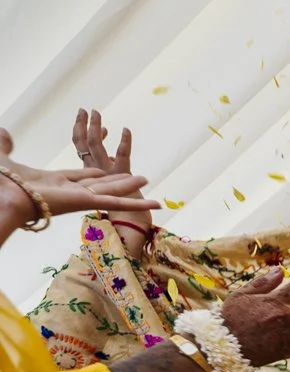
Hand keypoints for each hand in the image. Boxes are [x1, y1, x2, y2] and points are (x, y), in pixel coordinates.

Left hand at [0, 127, 155, 232]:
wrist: (7, 197)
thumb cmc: (4, 182)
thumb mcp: (5, 158)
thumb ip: (5, 144)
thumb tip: (3, 130)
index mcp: (54, 182)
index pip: (79, 176)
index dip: (92, 171)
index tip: (105, 168)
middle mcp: (71, 191)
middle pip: (101, 184)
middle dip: (117, 180)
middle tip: (136, 177)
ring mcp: (82, 198)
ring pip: (113, 192)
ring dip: (131, 188)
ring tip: (149, 183)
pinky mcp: (89, 202)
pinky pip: (116, 202)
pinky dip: (136, 203)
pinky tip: (156, 203)